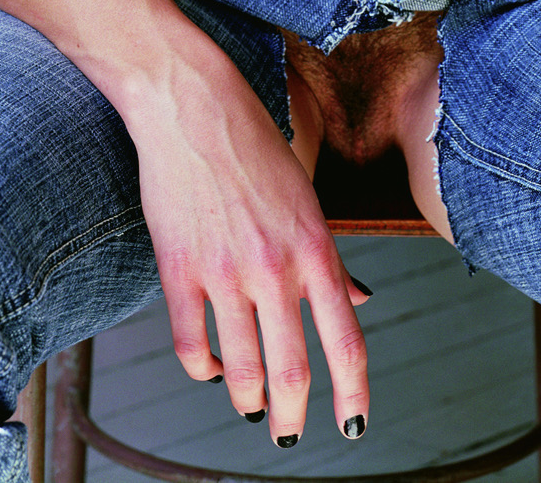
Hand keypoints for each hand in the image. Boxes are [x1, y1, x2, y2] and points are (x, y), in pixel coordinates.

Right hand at [127, 58, 370, 446]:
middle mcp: (275, 265)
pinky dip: (204, 371)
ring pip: (241, 370)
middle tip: (288, 434)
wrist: (193, 106)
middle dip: (292, 417)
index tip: (353, 426)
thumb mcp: (306, 198)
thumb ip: (330, 258)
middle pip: (292, 371)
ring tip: (251, 405)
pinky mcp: (179, 269)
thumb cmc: (255, 146)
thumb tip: (360, 301)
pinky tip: (212, 370)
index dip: (353, 394)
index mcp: (315, 245)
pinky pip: (192, 346)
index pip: (346, 339)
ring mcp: (225, 270)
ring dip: (248, 400)